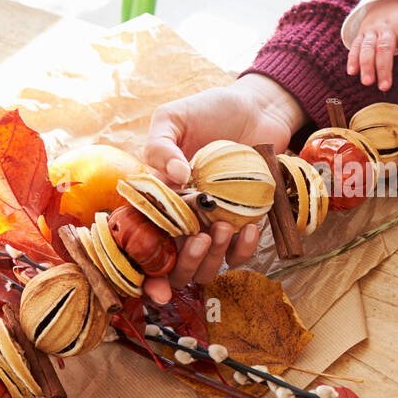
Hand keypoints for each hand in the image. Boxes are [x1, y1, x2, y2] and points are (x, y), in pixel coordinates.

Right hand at [139, 74, 308, 303]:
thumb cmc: (209, 111)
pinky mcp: (243, 224)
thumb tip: (174, 177)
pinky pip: (240, 253)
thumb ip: (159, 145)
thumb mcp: (173, 117)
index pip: (140, 245)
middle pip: (173, 267)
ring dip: (213, 258)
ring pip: (206, 267)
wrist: (257, 108)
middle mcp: (181, 220)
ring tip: (223, 227)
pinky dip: (244, 249)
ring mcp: (212, 226)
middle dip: (183, 265)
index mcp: (156, 200)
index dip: (143, 275)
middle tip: (199, 239)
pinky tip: (250, 228)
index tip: (154, 290)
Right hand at [346, 0, 397, 91]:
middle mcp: (389, 26)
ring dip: (366, 65)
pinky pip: (356, 44)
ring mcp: (373, 28)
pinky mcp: (362, 30)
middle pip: (385, 48)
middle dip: (384, 68)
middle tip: (384, 87)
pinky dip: (353, 58)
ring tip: (367, 82)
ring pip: (368, 47)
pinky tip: (352, 72)